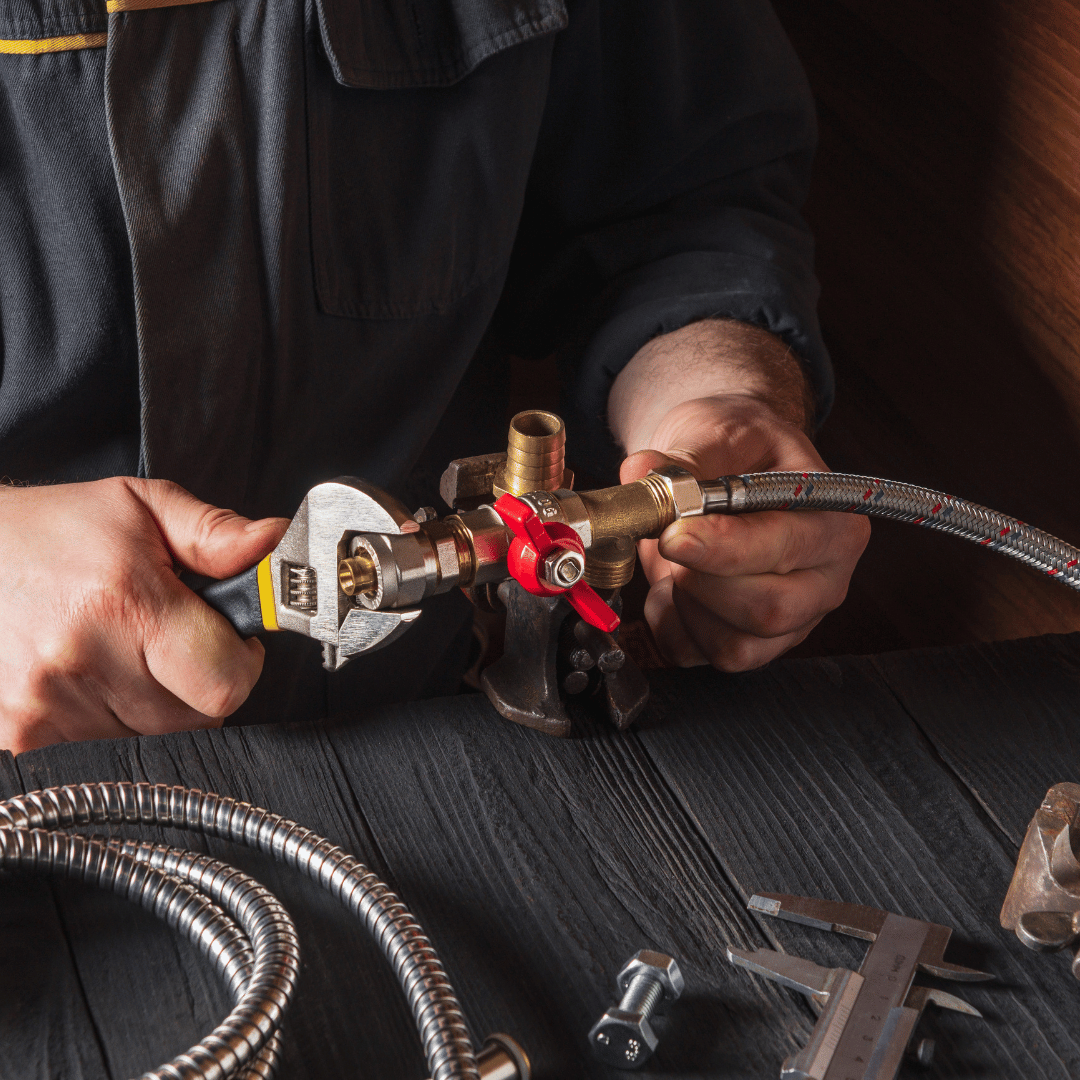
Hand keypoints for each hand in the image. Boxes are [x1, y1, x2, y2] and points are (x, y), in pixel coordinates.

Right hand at [0, 477, 288, 752]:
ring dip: (151, 703)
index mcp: (125, 603)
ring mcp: (43, 706)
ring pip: (150, 736)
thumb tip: (274, 543)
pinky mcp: (17, 735)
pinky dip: (106, 721)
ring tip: (119, 648)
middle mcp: (82, 660)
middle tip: (169, 638)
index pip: (225, 684)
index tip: (232, 642)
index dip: (243, 663)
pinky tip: (86, 674)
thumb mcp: (141, 507)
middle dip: (198, 680)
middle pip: (194, 717)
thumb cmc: (51, 530)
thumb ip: (215, 532)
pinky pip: (99, 750)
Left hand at [620, 394, 868, 668]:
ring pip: (734, 647)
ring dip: (683, 605)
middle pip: (767, 610)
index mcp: (832, 520)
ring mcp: (792, 620)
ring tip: (672, 559)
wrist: (728, 462)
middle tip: (667, 541)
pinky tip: (669, 586)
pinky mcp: (751, 645)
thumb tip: (641, 473)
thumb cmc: (736, 446)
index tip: (673, 535)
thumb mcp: (714, 431)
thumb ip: (679, 459)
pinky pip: (701, 656)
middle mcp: (825, 579)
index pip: (783, 550)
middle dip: (700, 581)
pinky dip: (670, 625)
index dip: (722, 549)